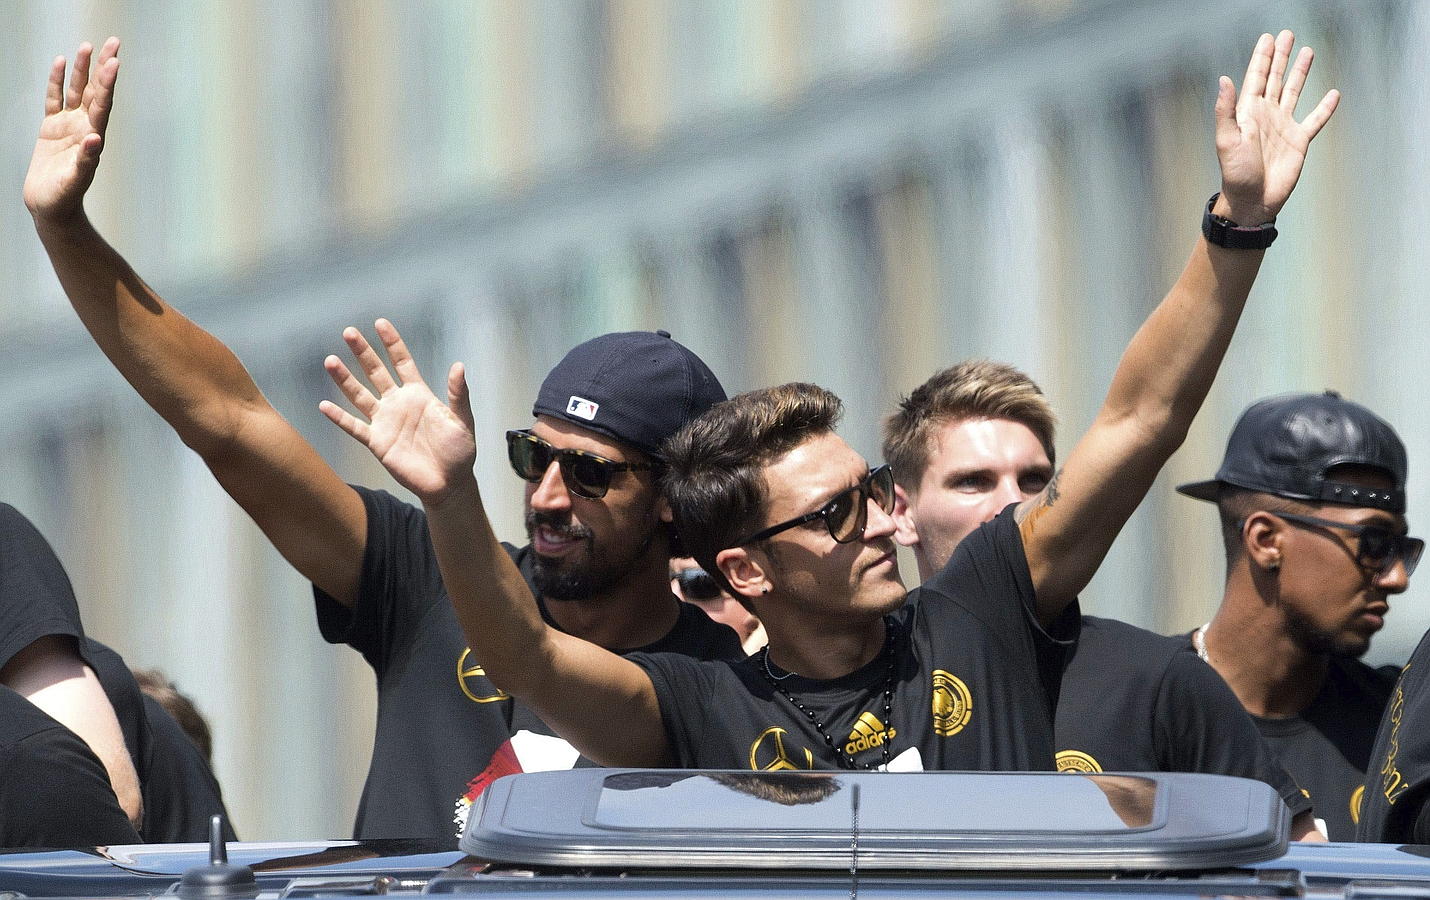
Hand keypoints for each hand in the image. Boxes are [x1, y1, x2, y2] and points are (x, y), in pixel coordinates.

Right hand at [23, 38, 120, 224]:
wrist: (50, 208)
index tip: (115, 62)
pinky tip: (59, 64)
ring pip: (77, 91)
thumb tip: (95, 140)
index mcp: (93, 137)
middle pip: (96, 91)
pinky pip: (55, 100)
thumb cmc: (64, 198)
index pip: (102, 104)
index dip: (108, 83)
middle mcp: (84, 127)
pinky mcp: (51, 129)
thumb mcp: (75, 180)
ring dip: (81, 70)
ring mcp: (68, 126)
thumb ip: (85, 160)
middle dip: (103, 67)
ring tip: (86, 47)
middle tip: (113, 42)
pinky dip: (58, 82)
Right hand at [319, 319, 477, 504]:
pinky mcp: (377, 443)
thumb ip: (458, 395)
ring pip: (360, 395)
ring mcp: (385, 422)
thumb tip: (459, 366)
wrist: (449, 483)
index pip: (402, 362)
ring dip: (345, 379)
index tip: (380, 323)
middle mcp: (398, 404)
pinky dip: (339, 417)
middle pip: (376, 372)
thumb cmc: (460, 452)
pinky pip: (354, 427)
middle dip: (363, 353)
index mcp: (419, 394)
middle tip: (349, 332)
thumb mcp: (463, 421)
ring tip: (330, 360)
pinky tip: (324, 406)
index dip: (392, 343)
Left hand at [1214, 30, 1338, 225]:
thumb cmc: (1236, 174)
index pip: (1256, 77)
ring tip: (1308, 51)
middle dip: (1281, 56)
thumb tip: (1224, 80)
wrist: (1253, 201)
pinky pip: (1315, 120)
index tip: (1268, 38)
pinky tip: (1333, 95)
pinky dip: (1325, 108)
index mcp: (1248, 113)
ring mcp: (1283, 126)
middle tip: (1287, 35)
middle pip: (1275, 78)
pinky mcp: (1299, 141)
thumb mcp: (1227, 141)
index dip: (1262, 57)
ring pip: (1294, 92)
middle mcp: (1266, 115)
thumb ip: (1225, 110)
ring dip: (1300, 72)